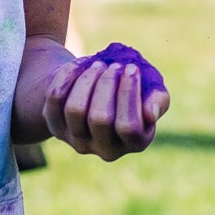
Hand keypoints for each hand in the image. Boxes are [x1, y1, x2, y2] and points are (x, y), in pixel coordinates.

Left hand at [42, 56, 168, 160]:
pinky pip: (56, 99)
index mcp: (135, 143)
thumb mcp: (150, 91)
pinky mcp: (56, 126)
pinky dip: (68, 76)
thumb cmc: (130, 89)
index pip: (129, 126)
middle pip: (101, 118)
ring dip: (88, 80)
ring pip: (76, 109)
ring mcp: (77, 140)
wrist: (98, 87)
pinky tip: (81, 64)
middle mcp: (105, 149)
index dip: (129, 94)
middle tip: (114, 65)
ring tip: (99, 64)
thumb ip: (158, 99)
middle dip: (108, 85)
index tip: (131, 68)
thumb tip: (149, 113)